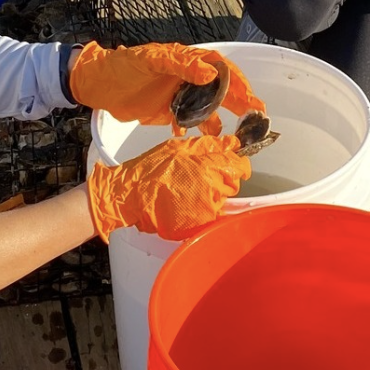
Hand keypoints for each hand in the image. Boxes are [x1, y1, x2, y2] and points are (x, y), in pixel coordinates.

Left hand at [68, 42, 264, 134]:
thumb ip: (179, 64)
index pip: (220, 68)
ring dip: (223, 118)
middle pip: (220, 88)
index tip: (250, 97)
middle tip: (258, 116)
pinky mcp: (169, 112)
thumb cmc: (121, 66)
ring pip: (208, 106)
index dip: (238, 81)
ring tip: (238, 134)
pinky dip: (198, 130)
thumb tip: (209, 74)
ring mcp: (179, 95)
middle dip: (240, 101)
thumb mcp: (149, 61)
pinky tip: (202, 140)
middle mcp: (187, 77)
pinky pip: (191, 121)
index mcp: (185, 60)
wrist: (97, 85)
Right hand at [86, 134, 250, 240]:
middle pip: (232, 185)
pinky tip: (186, 202)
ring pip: (222, 201)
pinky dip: (202, 209)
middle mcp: (211, 190)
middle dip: (222, 179)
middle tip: (200, 175)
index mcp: (208, 168)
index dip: (237, 164)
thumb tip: (232, 144)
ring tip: (189, 189)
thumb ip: (209, 146)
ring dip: (211, 195)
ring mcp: (205, 210)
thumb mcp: (179, 148)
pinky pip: (209, 216)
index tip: (232, 164)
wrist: (130, 196)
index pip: (239, 167)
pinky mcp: (198, 225)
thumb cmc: (151, 170)